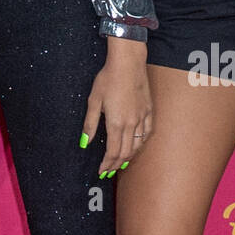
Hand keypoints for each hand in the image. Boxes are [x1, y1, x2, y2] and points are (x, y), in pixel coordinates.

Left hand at [82, 37, 151, 176]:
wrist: (128, 63)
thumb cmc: (108, 79)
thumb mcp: (94, 100)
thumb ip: (90, 124)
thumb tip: (84, 143)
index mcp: (116, 123)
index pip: (112, 152)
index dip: (107, 165)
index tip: (101, 171)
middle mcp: (131, 124)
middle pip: (125, 153)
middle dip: (116, 165)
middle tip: (109, 171)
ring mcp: (142, 117)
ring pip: (138, 145)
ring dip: (129, 157)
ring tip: (121, 163)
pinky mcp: (149, 111)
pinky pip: (147, 133)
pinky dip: (141, 144)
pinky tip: (136, 146)